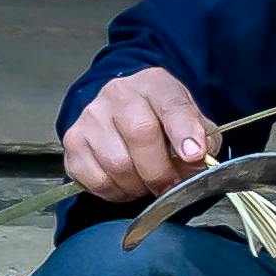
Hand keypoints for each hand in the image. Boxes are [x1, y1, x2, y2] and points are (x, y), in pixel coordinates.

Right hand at [61, 68, 216, 203]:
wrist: (121, 110)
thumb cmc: (158, 118)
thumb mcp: (190, 118)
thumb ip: (202, 138)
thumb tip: (199, 160)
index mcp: (154, 85)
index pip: (171, 105)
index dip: (183, 132)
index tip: (194, 155)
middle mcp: (118, 94)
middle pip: (140, 136)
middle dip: (160, 171)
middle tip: (170, 187)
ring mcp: (91, 117)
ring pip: (117, 164)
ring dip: (137, 185)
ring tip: (146, 182)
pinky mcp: (73, 141)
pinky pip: (97, 180)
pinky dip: (116, 191)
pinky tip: (125, 182)